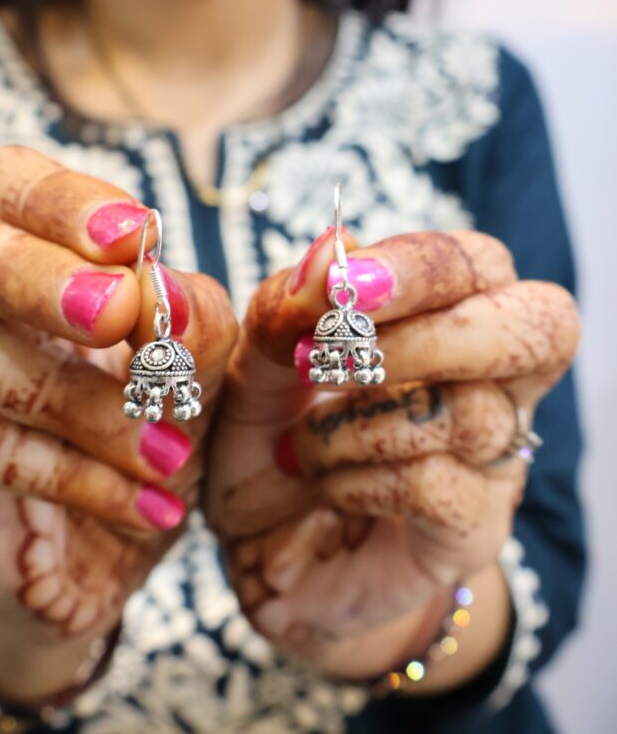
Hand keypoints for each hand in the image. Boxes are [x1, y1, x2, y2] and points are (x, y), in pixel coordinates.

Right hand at [0, 146, 236, 699]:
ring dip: (84, 409)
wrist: (108, 530)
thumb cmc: (155, 422)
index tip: (134, 234)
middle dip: (39, 280)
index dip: (65, 204)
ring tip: (172, 457)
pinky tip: (148, 506)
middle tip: (114, 313)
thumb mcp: (196, 370)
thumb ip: (195, 321)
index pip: (15, 184)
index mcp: (27, 244)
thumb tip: (165, 284)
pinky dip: (73, 479)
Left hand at [206, 228, 579, 680]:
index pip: (479, 267)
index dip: (422, 267)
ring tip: (301, 447)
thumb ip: (286, 310)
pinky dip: (361, 479)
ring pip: (471, 414)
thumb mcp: (256, 368)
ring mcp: (489, 461)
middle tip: (339, 361)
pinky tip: (327, 486)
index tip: (349, 286)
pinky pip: (441, 486)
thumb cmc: (270, 442)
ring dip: (358, 425)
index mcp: (446, 323)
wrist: (262, 548)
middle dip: (433, 337)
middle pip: (540, 329)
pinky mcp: (471, 530)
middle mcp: (488, 385)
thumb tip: (333, 247)